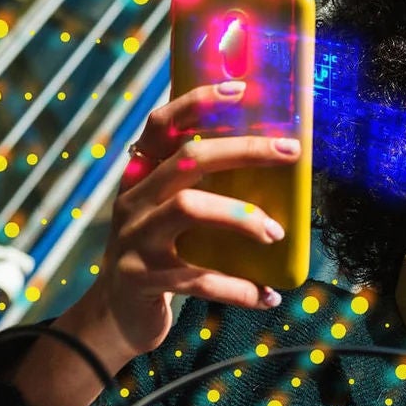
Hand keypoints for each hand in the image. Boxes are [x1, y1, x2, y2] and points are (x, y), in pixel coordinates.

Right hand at [88, 79, 303, 354]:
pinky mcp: (142, 280)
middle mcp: (133, 201)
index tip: (242, 89)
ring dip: (242, 216)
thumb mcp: (167, 214)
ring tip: (276, 233)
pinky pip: (198, 279)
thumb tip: (269, 157)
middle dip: (244, 150)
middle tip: (289, 151)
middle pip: (188, 160)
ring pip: (189, 208)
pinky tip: (267, 296)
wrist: (115, 317)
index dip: (198, 101)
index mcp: (141, 177)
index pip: (161, 124)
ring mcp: (133, 240)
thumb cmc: (161, 255)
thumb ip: (198, 187)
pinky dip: (239, 288)